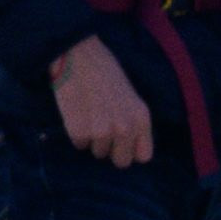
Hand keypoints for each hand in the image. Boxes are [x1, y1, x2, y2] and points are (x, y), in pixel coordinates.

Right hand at [48, 36, 154, 166]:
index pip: (143, 156)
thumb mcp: (130, 97)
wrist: (79, 58)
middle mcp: (125, 128)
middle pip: (121, 161)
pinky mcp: (79, 131)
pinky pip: (79, 144)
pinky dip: (77, 133)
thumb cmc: (106, 74)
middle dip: (112, 150)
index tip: (123, 144)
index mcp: (142, 118)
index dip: (132, 151)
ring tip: (90, 116)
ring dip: (93, 139)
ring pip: (98, 153)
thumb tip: (129, 147)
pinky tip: (78, 114)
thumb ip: (132, 121)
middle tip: (104, 131)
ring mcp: (102, 132)